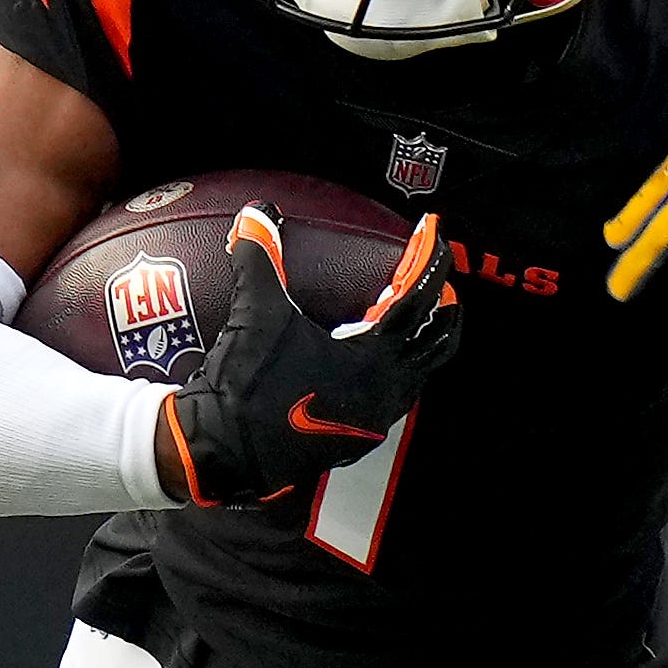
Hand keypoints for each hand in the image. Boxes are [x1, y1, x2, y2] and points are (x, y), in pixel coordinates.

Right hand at [161, 203, 460, 506]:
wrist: (221, 452)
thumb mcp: (256, 315)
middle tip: (442, 279)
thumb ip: (261, 258)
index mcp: (375, 360)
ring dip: (421, 341)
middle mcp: (386, 392)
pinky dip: (395, 368)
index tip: (432, 231)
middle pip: (438, 341)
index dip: (427, 259)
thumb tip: (257, 214)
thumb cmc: (245, 388)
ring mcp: (374, 419)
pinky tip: (372, 356)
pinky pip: (393, 396)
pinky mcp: (356, 438)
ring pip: (419, 373)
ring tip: (413, 313)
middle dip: (446, 306)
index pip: (418, 299)